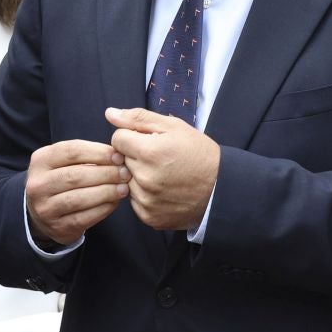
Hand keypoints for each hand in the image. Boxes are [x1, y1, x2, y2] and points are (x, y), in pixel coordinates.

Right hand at [25, 139, 128, 246]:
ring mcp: (45, 208)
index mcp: (41, 160)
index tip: (119, 156)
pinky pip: (84, 217)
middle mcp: (38, 184)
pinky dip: (103, 208)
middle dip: (106, 173)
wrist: (42, 212)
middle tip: (125, 173)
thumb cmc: (62, 180)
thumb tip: (118, 156)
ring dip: (107, 192)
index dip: (99, 153)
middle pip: (76, 175)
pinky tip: (114, 202)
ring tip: (123, 188)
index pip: (72, 151)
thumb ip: (87, 155)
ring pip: (80, 198)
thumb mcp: (65, 162)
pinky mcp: (57, 227)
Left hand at [105, 108, 218, 231]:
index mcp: (150, 152)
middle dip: (135, 157)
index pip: (117, 139)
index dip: (132, 137)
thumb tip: (110, 114)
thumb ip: (139, 118)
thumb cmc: (199, 154)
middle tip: (159, 159)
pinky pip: (134, 201)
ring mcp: (146, 200)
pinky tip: (163, 190)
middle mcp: (145, 178)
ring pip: (126, 182)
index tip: (148, 142)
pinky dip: (145, 195)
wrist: (220, 189)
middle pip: (121, 160)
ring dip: (138, 177)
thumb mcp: (174, 127)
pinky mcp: (149, 217)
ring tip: (163, 175)